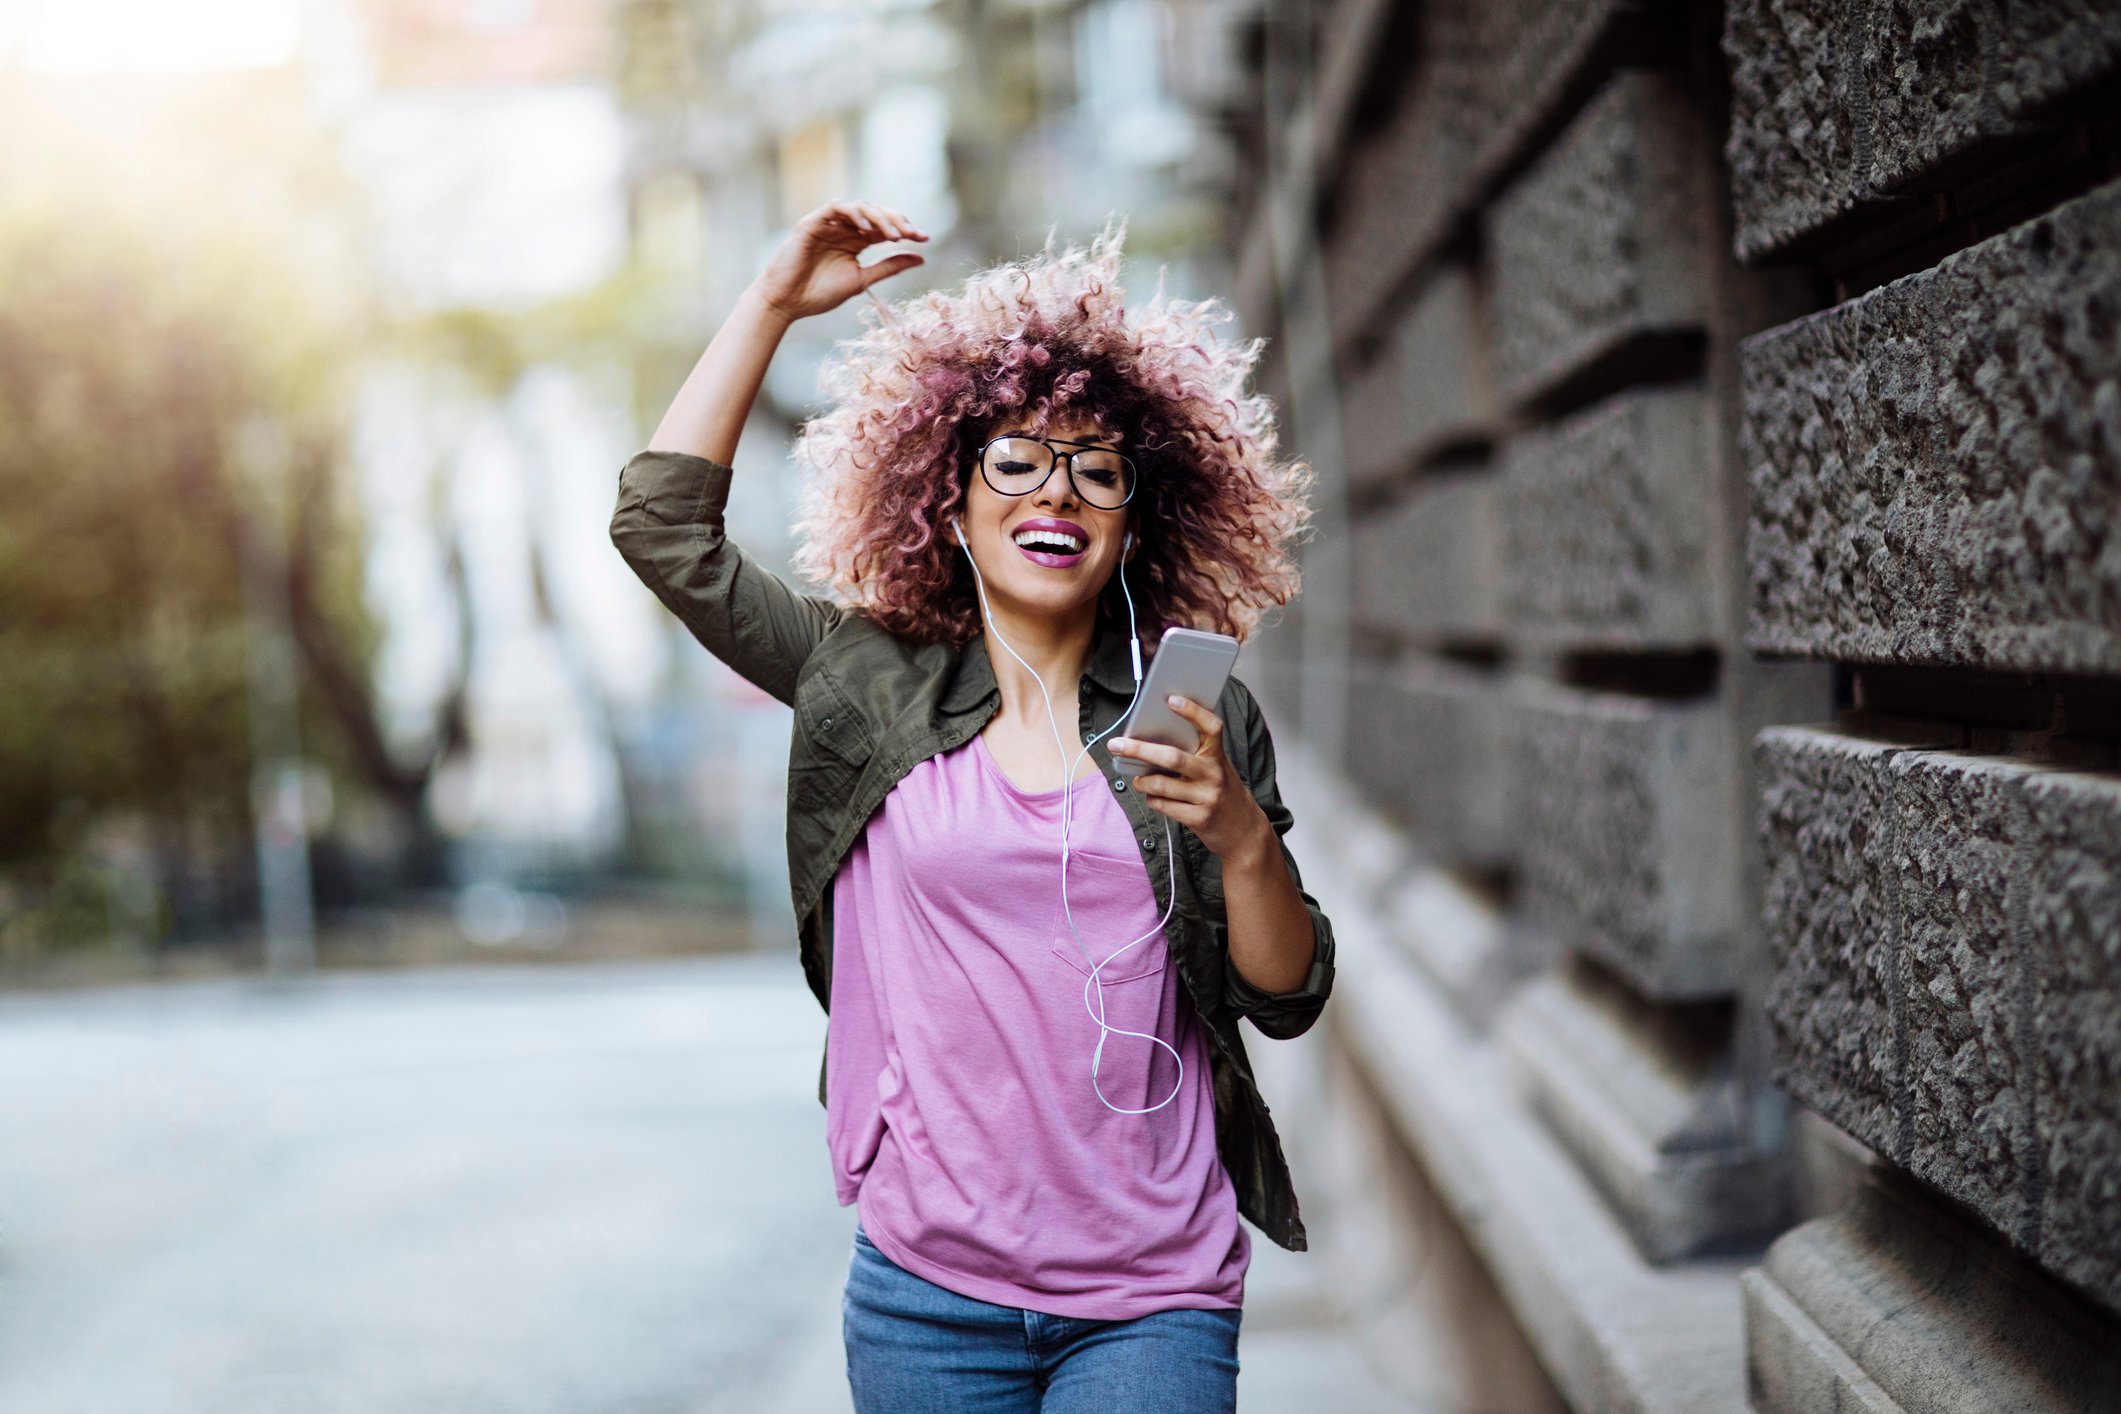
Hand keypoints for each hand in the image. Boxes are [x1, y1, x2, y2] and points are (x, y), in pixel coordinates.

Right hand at [752, 200, 927, 322]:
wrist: (787, 303)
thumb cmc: (819, 294)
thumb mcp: (862, 280)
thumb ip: (889, 267)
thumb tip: (922, 258)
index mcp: (855, 241)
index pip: (885, 228)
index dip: (906, 230)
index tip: (925, 239)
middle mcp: (844, 229)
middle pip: (876, 214)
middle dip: (897, 221)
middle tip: (913, 234)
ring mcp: (828, 224)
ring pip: (859, 207)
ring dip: (879, 218)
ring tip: (894, 235)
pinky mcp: (812, 223)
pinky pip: (835, 208)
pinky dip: (853, 214)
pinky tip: (866, 228)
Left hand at [1109, 696, 1271, 862]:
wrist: (1245, 832)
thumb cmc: (1224, 793)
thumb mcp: (1217, 769)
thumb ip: (1195, 756)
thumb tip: (1153, 742)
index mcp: (1218, 757)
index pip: (1211, 727)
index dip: (1193, 712)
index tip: (1171, 700)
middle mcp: (1214, 774)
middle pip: (1172, 757)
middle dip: (1139, 750)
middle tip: (1117, 745)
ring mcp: (1207, 798)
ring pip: (1161, 785)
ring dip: (1142, 782)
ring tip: (1138, 780)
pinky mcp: (1198, 818)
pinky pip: (1163, 805)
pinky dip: (1152, 799)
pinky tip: (1153, 797)